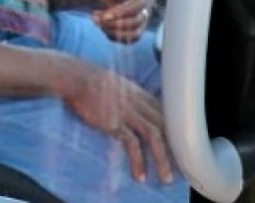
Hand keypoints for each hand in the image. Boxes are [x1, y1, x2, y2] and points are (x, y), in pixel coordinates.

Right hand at [56, 57, 175, 184]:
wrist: (74, 76)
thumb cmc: (90, 80)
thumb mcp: (118, 84)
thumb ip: (131, 95)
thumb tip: (137, 108)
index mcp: (139, 92)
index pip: (166, 112)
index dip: (175, 129)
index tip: (179, 145)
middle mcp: (138, 101)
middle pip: (165, 124)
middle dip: (175, 147)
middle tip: (179, 166)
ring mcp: (127, 111)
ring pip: (154, 135)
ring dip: (162, 159)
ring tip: (164, 178)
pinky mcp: (114, 121)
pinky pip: (132, 144)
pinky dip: (138, 161)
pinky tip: (139, 175)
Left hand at [92, 0, 153, 42]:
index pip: (139, 3)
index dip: (123, 11)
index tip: (105, 15)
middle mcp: (148, 3)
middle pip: (138, 20)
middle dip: (115, 22)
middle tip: (94, 16)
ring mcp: (143, 16)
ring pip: (134, 33)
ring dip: (113, 31)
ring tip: (95, 19)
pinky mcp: (136, 27)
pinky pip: (128, 39)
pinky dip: (113, 35)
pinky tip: (100, 24)